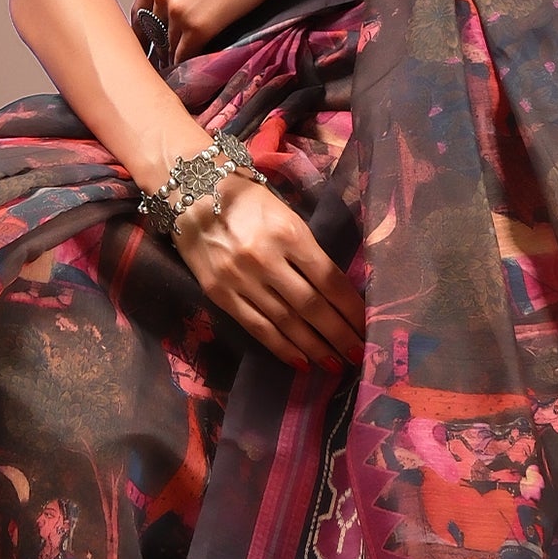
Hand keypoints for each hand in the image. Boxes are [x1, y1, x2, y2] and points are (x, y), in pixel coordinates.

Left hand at [133, 0, 289, 63]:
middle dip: (160, 45)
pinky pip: (184, 55)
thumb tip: (170, 8)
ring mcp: (178, 10)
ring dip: (175, 56)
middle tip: (165, 60)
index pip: (139, 11)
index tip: (149, 44)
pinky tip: (194, 68)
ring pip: (167, 46)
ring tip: (182, 66)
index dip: (145, 31)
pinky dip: (188, 63)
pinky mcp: (198, 28)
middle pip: (152, 31)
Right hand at [176, 173, 364, 374]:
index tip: (367, 327)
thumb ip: (307, 249)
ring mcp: (240, 280)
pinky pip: (256, 327)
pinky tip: (300, 361)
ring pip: (286, 323)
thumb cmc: (247, 199)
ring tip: (335, 364)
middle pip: (311, 306)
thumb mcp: (286, 214)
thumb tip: (335, 289)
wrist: (190, 193)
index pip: (328, 279)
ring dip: (314, 348)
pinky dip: (281, 347)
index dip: (350, 308)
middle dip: (339, 335)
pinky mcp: (219, 295)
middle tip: (358, 355)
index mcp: (289, 233)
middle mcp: (266, 259)